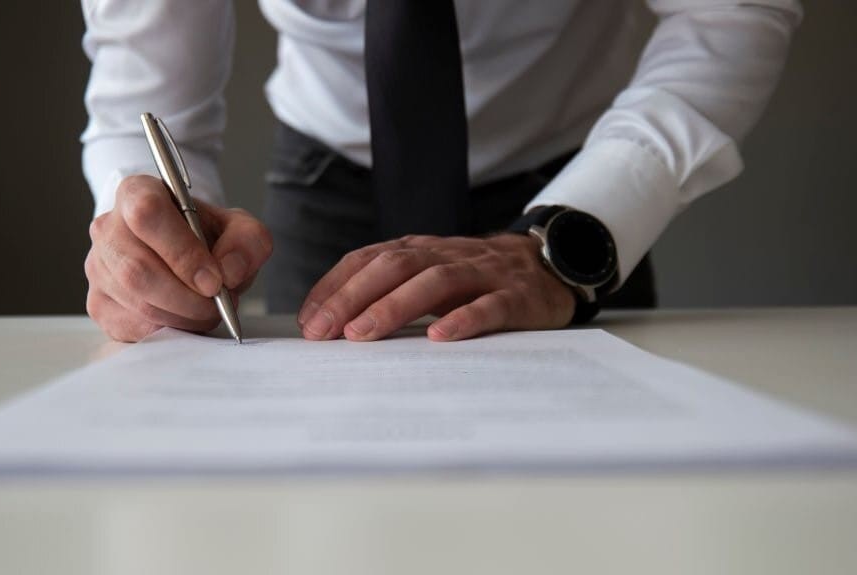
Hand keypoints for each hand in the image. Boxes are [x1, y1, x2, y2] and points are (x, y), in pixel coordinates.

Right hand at [85, 175, 272, 341]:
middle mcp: (108, 228)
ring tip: (208, 310)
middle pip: (137, 269)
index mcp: (137, 193)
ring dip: (183, 316)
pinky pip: (133, 327)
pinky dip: (168, 330)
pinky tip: (185, 318)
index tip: (213, 280)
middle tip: (217, 304)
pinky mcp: (100, 303)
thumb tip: (229, 272)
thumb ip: (247, 242)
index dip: (182, 252)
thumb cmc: (206, 237)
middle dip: (187, 298)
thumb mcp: (239, 228)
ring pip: (137, 302)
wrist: (187, 253)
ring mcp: (98, 267)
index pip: (146, 214)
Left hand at [297, 234, 575, 341]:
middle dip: (352, 297)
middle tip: (323, 332)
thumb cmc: (477, 279)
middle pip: (393, 267)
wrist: (549, 266)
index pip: (368, 260)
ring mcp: (482, 274)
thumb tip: (332, 323)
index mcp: (421, 250)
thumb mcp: (431, 276)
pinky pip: (488, 305)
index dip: (335, 286)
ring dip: (393, 307)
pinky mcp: (515, 296)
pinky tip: (440, 337)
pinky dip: (463, 319)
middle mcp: (446, 255)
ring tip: (363, 334)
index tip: (308, 320)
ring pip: (434, 282)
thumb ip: (390, 290)